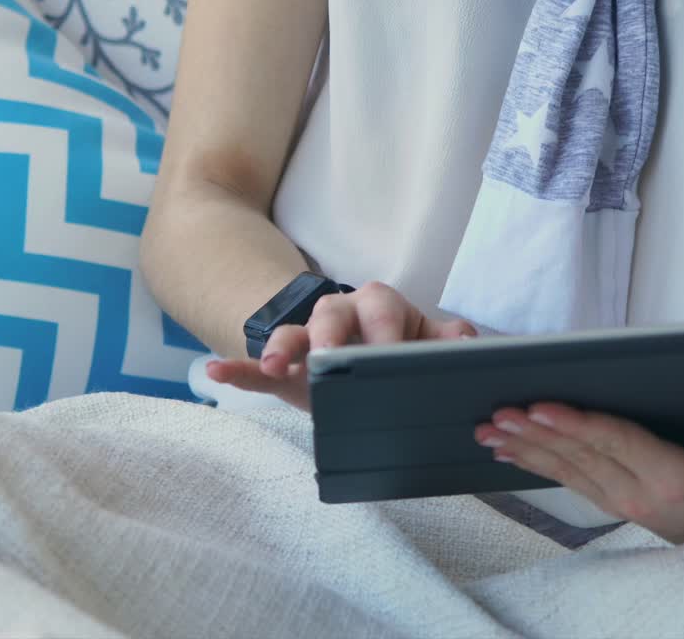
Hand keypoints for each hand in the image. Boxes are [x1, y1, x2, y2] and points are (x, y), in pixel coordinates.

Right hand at [206, 281, 474, 409]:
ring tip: (272, 363)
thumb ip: (448, 344)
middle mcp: (341, 316)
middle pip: (331, 313)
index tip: (384, 358)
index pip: (382, 310)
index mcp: (381, 309)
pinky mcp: (281, 370)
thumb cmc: (400, 358)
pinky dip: (237, 370)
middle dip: (330, 333)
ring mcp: (307, 342)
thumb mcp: (427, 351)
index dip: (383, 332)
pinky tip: (216, 372)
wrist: (366, 369)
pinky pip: (255, 367)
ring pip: (291, 333)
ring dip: (280, 346)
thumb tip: (467, 340)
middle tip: (330, 358)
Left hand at [474, 394, 683, 543]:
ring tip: (489, 431)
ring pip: (567, 470)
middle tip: (498, 412)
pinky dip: (535, 463)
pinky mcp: (614, 502)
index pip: (617, 444)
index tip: (542, 407)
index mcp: (674, 479)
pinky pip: (568, 480)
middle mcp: (640, 494)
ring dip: (526, 448)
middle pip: (580, 457)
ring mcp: (623, 502)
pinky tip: (506, 450)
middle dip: (536, 434)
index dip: (578, 424)